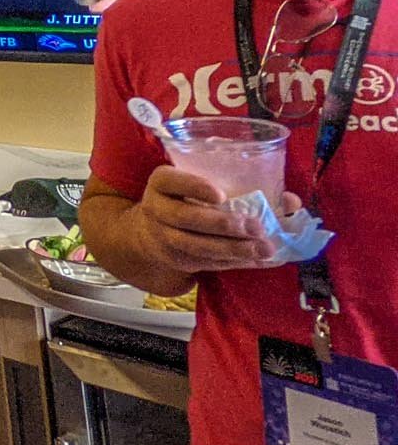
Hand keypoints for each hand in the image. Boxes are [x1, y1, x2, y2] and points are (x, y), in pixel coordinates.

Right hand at [128, 166, 284, 274]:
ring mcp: (165, 238)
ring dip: (233, 249)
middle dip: (223, 224)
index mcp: (162, 184)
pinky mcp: (179, 261)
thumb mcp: (201, 187)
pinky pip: (207, 263)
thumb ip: (242, 188)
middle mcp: (157, 210)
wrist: (152, 233)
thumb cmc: (189, 201)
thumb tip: (291, 202)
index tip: (222, 195)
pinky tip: (259, 261)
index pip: (172, 181)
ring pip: (197, 246)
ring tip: (264, 249)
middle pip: (186, 218)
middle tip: (256, 227)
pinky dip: (235, 263)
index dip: (195, 187)